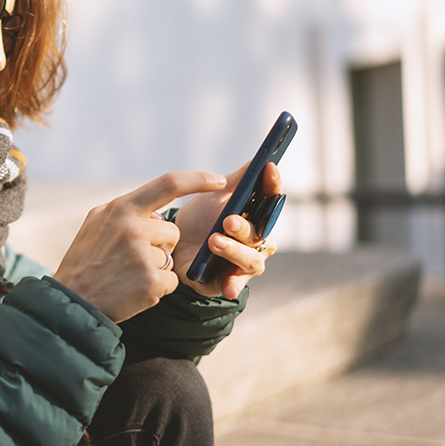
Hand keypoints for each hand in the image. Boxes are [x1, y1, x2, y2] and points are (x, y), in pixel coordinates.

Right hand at [54, 171, 226, 322]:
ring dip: (158, 267)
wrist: (72, 301)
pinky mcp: (151, 281)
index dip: (198, 180)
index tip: (219, 180)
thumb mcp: (96, 224)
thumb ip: (126, 211)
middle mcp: (133, 226)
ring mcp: (142, 254)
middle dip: (160, 246)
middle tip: (130, 260)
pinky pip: (171, 280)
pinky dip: (157, 288)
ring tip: (128, 275)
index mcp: (120, 208)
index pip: (168, 184)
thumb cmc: (85, 262)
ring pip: (171, 256)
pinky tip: (133, 290)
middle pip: (172, 231)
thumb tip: (156, 211)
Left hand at [173, 161, 281, 299]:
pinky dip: (234, 286)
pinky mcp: (229, 281)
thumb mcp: (215, 195)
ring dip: (234, 250)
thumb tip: (259, 158)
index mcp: (257, 216)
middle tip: (227, 220)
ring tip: (213, 241)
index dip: (272, 183)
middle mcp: (257, 241)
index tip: (269, 167)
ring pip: (251, 259)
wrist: (172, 246)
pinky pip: (236, 285)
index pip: (271, 198)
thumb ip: (237, 180)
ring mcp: (244, 263)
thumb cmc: (199, 219)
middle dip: (245, 226)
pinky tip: (228, 287)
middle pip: (261, 233)